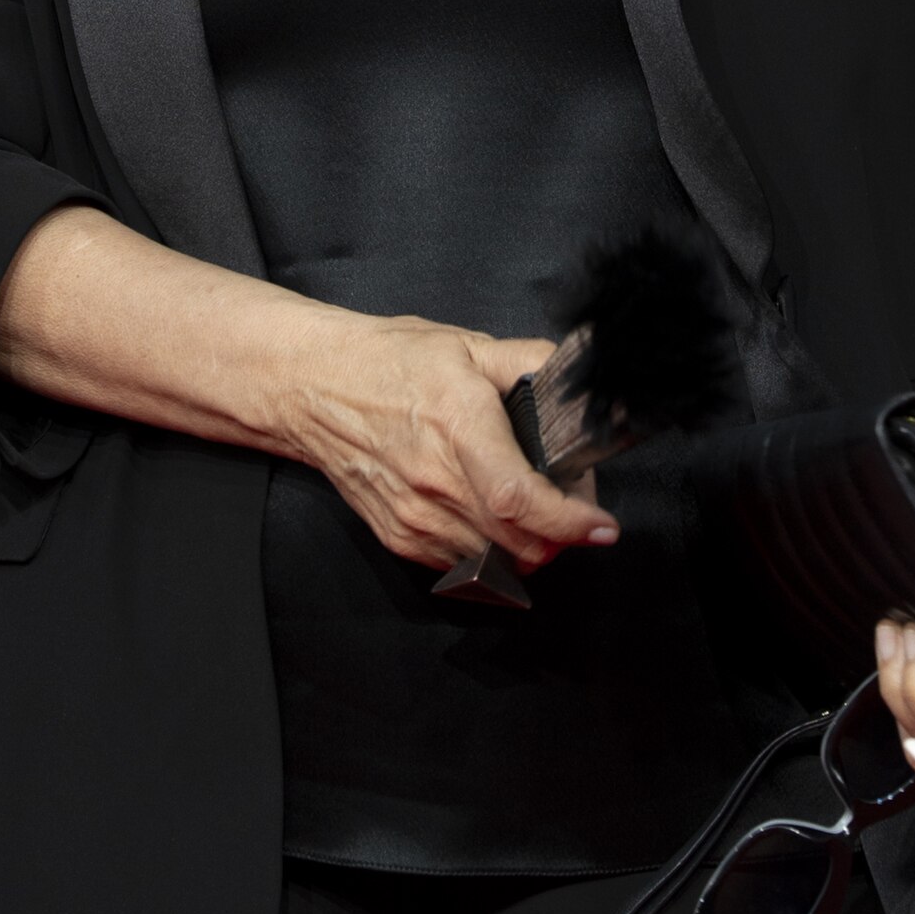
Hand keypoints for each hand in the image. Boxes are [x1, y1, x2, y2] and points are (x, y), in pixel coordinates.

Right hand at [276, 308, 620, 572]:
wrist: (314, 387)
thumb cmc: (387, 363)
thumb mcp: (466, 346)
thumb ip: (529, 362)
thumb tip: (575, 379)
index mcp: (458, 428)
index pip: (520, 499)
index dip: (570, 522)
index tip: (601, 526)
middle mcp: (434, 483)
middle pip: (519, 545)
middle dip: (562, 536)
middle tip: (571, 505)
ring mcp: (415, 518)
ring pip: (496, 565)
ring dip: (529, 548)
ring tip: (532, 511)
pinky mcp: (400, 537)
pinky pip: (463, 567)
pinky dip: (492, 554)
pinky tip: (493, 520)